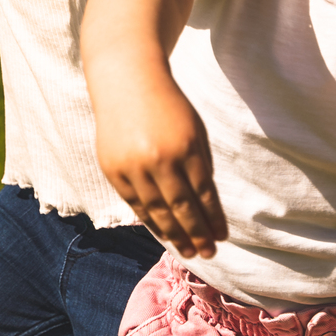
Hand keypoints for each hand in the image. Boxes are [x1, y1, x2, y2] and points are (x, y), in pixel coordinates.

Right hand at [97, 84, 226, 258]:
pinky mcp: (113, 170)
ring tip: (187, 251)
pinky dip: (150, 220)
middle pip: (182, 208)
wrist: (126, 81)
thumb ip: (200, 165)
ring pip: (157, 211)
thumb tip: (205, 206)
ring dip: (174, 235)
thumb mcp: (194, 130)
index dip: (213, 219)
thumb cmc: (168, 106)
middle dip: (197, 234)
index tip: (222, 237)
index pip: (204, 194)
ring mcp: (133, 167)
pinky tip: (162, 233)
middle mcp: (159, 160)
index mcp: (186, 148)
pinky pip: (135, 203)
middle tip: (208, 253)